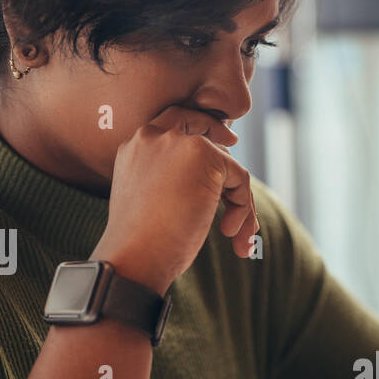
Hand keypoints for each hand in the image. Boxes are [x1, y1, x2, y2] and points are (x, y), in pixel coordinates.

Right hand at [91, 104, 259, 292]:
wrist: (135, 257)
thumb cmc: (142, 243)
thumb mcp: (151, 199)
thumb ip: (172, 177)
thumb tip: (214, 178)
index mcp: (136, 146)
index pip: (177, 121)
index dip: (206, 130)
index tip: (228, 143)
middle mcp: (153, 135)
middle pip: (206, 132)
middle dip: (227, 162)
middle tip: (242, 191)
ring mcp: (177, 141)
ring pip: (226, 164)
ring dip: (240, 204)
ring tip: (235, 237)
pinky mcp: (203, 155)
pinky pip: (240, 178)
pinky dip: (244, 208)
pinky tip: (229, 233)